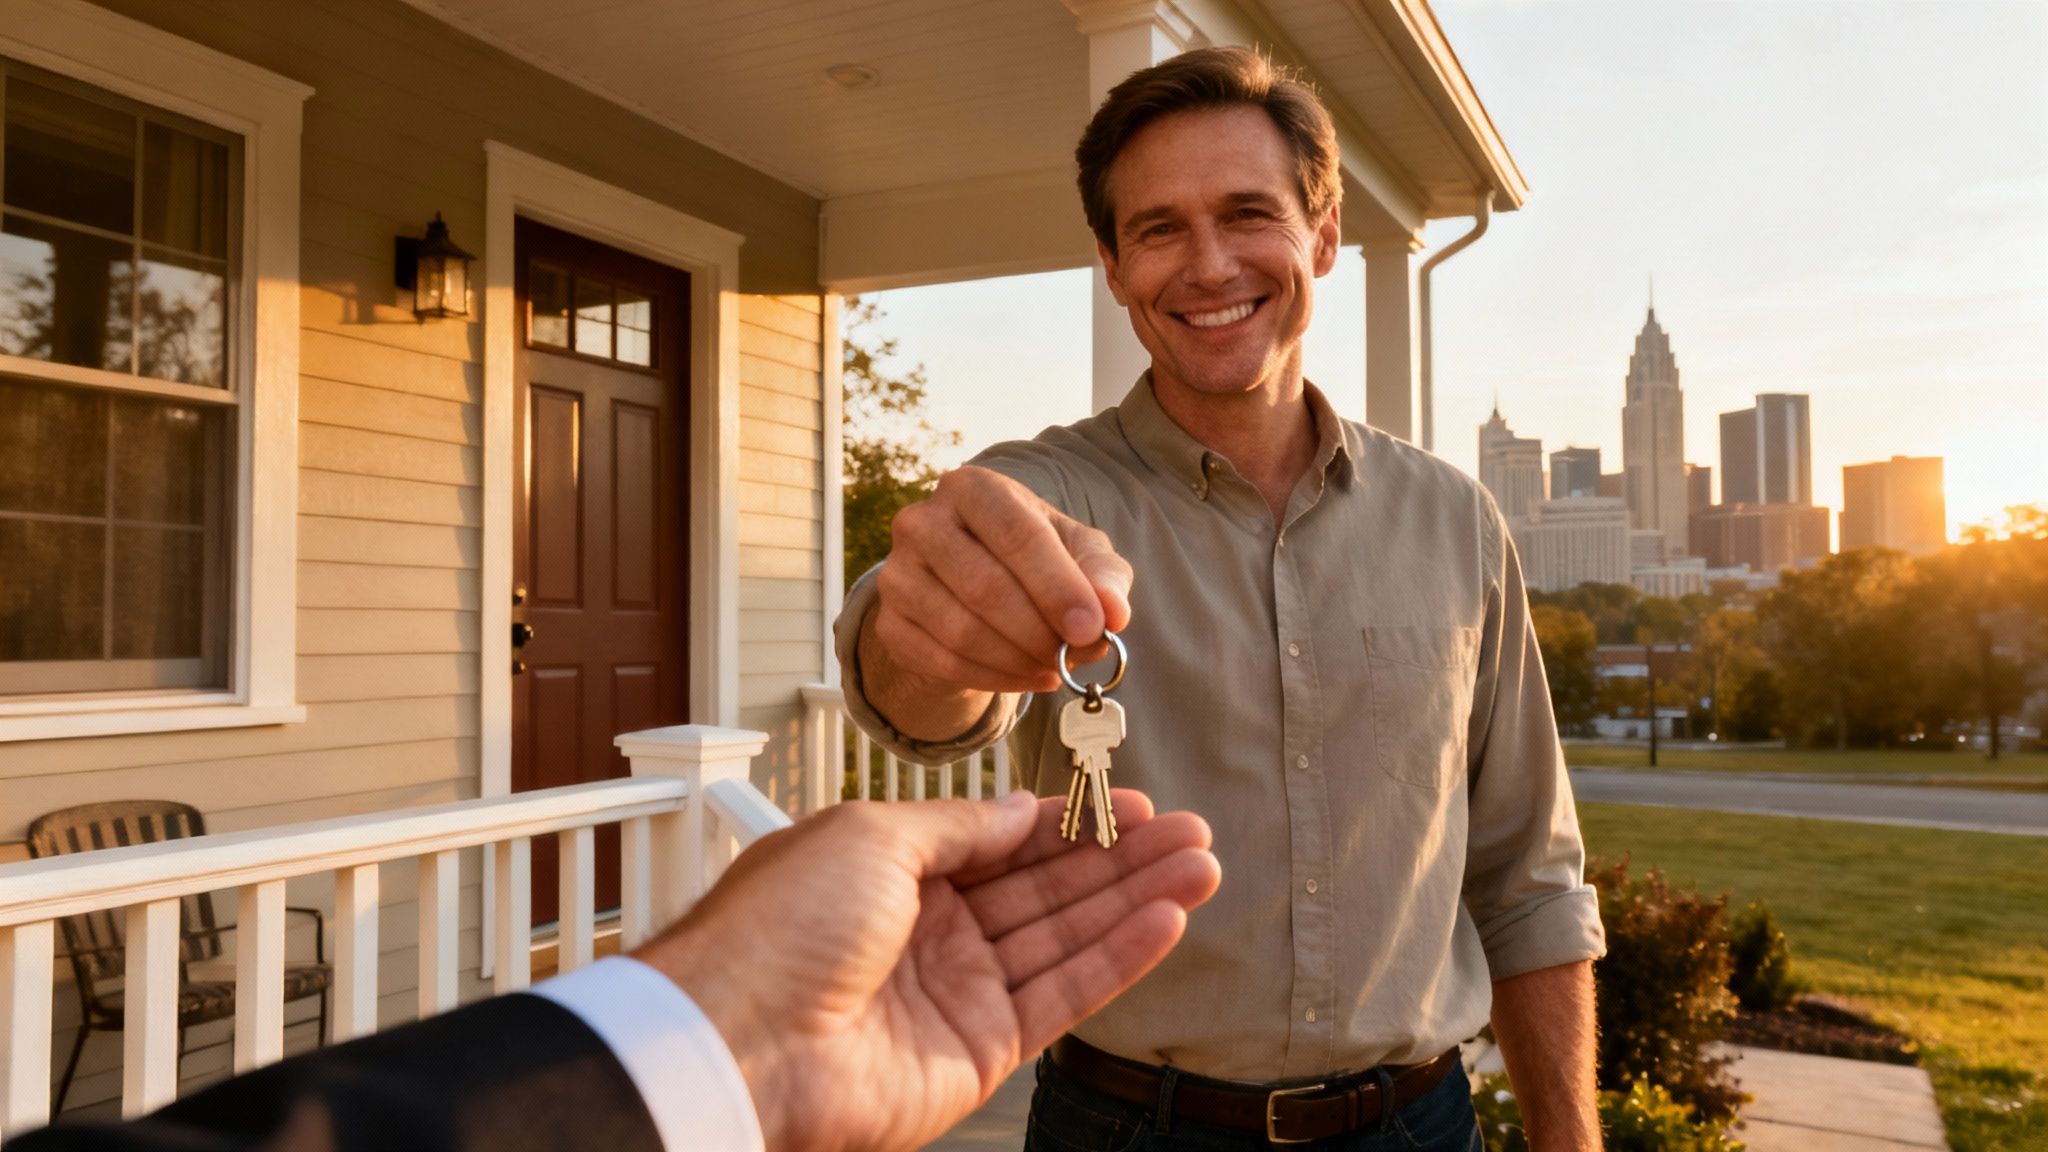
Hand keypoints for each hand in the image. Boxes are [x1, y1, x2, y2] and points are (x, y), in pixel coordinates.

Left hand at [633, 789, 1217, 1151]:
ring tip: (1203, 867)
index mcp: (893, 871)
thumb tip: (1021, 807)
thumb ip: (960, 826)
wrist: (737, 1039)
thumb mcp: (871, 836)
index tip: (1134, 803)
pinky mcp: (979, 1051)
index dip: (1070, 822)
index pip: (1004, 841)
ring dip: (1136, 902)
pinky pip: (1061, 998)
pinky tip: (1166, 921)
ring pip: (1065, 939)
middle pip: (1046, 888)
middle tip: (1192, 832)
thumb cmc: (780, 927)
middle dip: (1121, 859)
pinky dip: (1117, 961)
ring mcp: (957, 992)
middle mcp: (930, 931)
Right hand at [874, 466, 1133, 694]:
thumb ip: (1104, 576)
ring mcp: (897, 574)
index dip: (1057, 586)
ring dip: (1018, 660)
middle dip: (1038, 632)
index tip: (1091, 628)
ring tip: (1054, 665)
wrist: (975, 586)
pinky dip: (994, 679)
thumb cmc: (1038, 559)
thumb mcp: (1081, 554)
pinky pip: (942, 662)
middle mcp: (921, 522)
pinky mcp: (888, 623)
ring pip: (960, 631)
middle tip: (1073, 655)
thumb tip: (1113, 613)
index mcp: (973, 488)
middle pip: (984, 587)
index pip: (1016, 535)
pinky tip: (1027, 676)